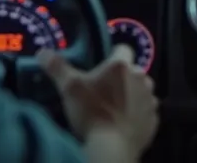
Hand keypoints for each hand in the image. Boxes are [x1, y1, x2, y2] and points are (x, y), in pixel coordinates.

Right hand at [38, 45, 158, 157]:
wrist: (112, 147)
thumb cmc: (91, 113)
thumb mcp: (69, 88)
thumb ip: (57, 67)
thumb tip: (43, 52)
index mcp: (122, 66)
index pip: (123, 49)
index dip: (112, 56)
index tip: (102, 68)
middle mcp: (141, 78)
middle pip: (133, 71)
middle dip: (122, 77)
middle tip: (105, 91)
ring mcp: (150, 99)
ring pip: (142, 90)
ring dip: (132, 94)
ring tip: (115, 107)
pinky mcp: (153, 119)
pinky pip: (146, 111)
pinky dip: (138, 114)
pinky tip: (124, 122)